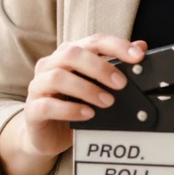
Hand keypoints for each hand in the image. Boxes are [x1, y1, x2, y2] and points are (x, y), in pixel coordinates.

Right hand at [20, 34, 147, 158]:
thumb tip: (141, 47)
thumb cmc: (72, 104)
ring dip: (87, 89)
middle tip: (121, 84)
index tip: (137, 57)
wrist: (46, 134)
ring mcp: (38, 85)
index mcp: (69, 53)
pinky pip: (47, 105)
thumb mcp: (96, 84)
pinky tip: (87, 115)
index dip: (117, 46)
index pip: (94, 41)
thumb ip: (116, 65)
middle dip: (100, 67)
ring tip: (107, 102)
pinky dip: (70, 109)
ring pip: (58, 77)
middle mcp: (51, 64)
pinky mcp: (32, 109)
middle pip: (73, 54)